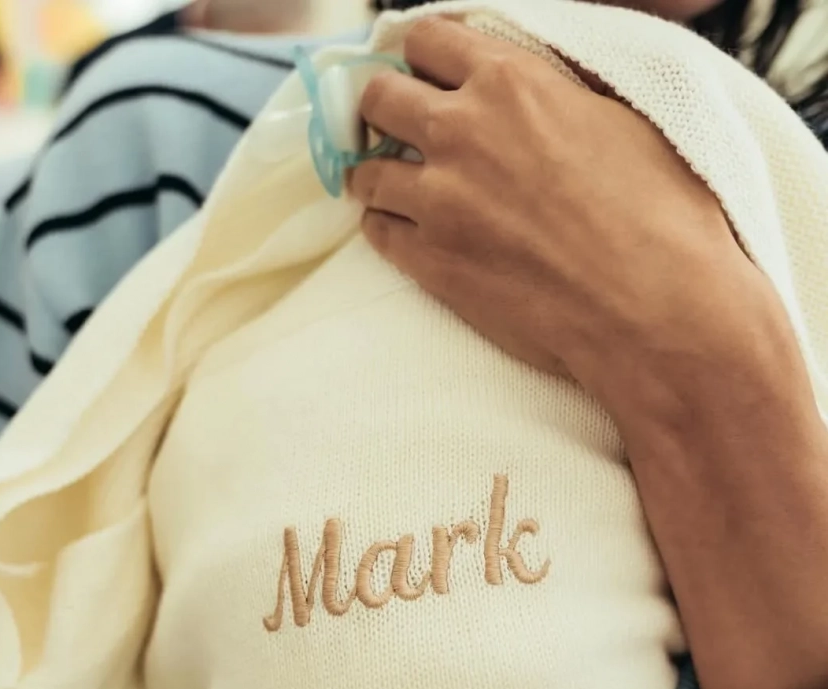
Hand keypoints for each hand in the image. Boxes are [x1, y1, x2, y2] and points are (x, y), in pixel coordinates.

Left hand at [350, 18, 766, 436]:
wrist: (653, 309)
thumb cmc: (662, 216)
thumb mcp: (624, 117)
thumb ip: (561, 91)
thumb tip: (543, 82)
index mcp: (511, 82)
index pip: (427, 39)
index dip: (421, 56)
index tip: (424, 73)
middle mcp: (462, 132)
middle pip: (380, 98)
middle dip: (385, 108)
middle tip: (398, 128)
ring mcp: (439, 202)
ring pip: (367, 172)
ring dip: (379, 175)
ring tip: (397, 188)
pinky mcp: (432, 264)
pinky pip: (378, 233)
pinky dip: (386, 227)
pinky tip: (405, 232)